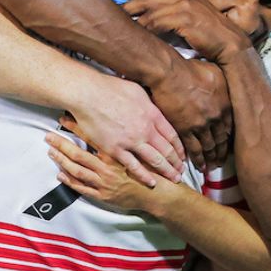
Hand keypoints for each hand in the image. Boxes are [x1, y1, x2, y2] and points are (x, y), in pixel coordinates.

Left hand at [45, 129, 172, 212]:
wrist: (158, 193)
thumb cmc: (152, 168)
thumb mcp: (144, 145)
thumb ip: (131, 131)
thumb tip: (117, 115)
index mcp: (117, 152)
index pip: (91, 137)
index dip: (76, 128)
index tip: (64, 119)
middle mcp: (108, 167)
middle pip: (79, 154)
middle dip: (62, 144)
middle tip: (48, 136)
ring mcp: (104, 182)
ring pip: (77, 170)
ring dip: (62, 161)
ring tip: (50, 152)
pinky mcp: (103, 195)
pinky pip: (82, 188)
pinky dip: (70, 181)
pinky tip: (60, 175)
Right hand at [66, 74, 184, 187]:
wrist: (88, 94)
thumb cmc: (109, 88)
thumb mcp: (137, 91)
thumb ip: (148, 104)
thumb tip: (155, 109)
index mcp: (152, 114)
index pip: (173, 135)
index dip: (180, 147)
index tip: (183, 155)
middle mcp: (145, 129)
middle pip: (167, 150)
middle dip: (177, 162)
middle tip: (181, 170)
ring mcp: (131, 141)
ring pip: (155, 161)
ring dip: (167, 171)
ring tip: (174, 179)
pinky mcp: (116, 150)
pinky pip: (134, 167)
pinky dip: (145, 176)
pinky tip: (152, 183)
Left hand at [117, 0, 249, 64]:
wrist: (231, 45)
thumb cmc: (211, 36)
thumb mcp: (193, 19)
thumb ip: (175, 15)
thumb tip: (156, 20)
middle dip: (127, 1)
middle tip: (110, 5)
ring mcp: (184, 6)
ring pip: (150, 10)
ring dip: (133, 17)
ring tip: (118, 23)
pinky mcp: (185, 19)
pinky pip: (158, 22)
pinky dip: (145, 28)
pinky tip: (135, 33)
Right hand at [148, 58, 231, 171]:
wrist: (169, 73)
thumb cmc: (189, 68)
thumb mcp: (215, 71)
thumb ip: (223, 84)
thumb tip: (227, 88)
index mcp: (225, 104)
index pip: (231, 127)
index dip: (230, 138)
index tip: (228, 145)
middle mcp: (217, 117)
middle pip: (221, 139)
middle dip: (221, 152)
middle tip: (221, 162)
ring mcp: (202, 125)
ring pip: (209, 147)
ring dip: (210, 159)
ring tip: (211, 167)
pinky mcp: (185, 130)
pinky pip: (194, 148)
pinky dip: (197, 159)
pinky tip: (198, 166)